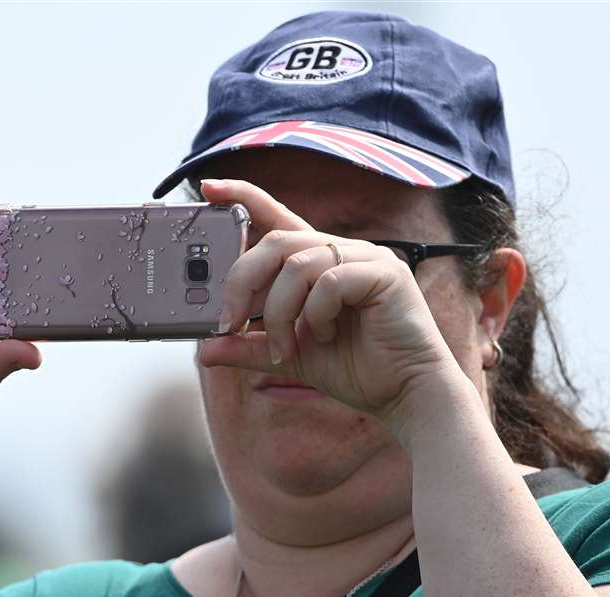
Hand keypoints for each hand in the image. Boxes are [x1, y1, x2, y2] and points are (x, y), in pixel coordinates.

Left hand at [198, 177, 463, 423]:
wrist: (405, 394)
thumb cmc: (357, 369)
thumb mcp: (288, 356)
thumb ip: (249, 347)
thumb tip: (204, 350)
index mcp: (318, 263)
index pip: (277, 218)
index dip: (244, 198)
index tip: (208, 188)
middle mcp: (341, 251)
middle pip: (276, 240)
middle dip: (243, 281)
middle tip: (228, 320)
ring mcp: (366, 257)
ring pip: (297, 263)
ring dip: (280, 311)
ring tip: (286, 346)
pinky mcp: (385, 273)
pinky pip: (329, 282)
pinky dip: (316, 314)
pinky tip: (327, 336)